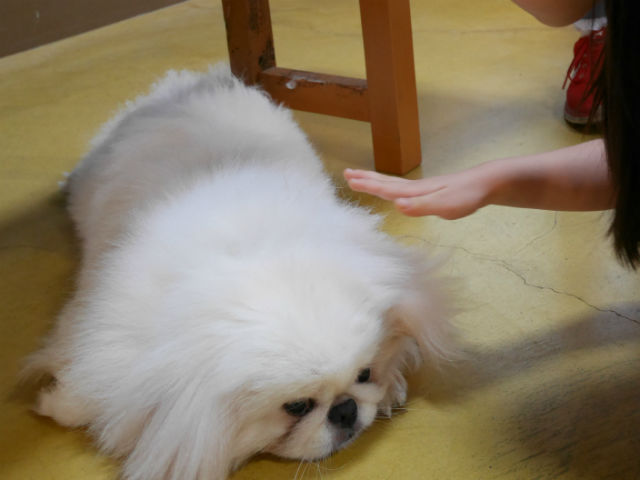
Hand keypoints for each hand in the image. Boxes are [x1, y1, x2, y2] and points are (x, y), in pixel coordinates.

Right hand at [344, 168, 492, 218]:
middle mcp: (415, 188)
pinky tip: (392, 191)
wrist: (486, 184)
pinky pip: (402, 188)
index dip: (368, 185)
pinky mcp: (429, 191)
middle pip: (385, 182)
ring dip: (375, 180)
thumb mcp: (444, 205)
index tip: (349, 179)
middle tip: (346, 174)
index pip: (386, 188)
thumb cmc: (466, 196)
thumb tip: (396, 205)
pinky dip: (390, 186)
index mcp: (415, 192)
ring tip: (361, 177)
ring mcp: (422, 189)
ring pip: (393, 184)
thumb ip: (420, 206)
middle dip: (365, 179)